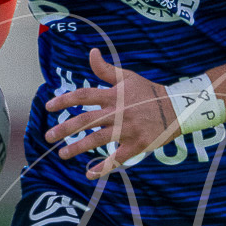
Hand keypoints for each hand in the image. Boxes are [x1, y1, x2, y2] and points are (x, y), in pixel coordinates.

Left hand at [43, 48, 176, 178]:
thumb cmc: (148, 92)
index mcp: (114, 95)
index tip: (48, 106)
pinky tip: (89, 174)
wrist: (177, 108)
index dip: (65, 100)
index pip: (84, 95)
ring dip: (78, 148)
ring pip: (98, 140)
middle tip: (48, 136)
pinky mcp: (137, 145)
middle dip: (65, 128)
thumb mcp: (128, 77)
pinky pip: (117, 159)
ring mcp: (127, 130)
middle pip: (86, 120)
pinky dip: (103, 167)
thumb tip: (91, 52)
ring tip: (62, 154)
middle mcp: (118, 112)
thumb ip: (106, 69)